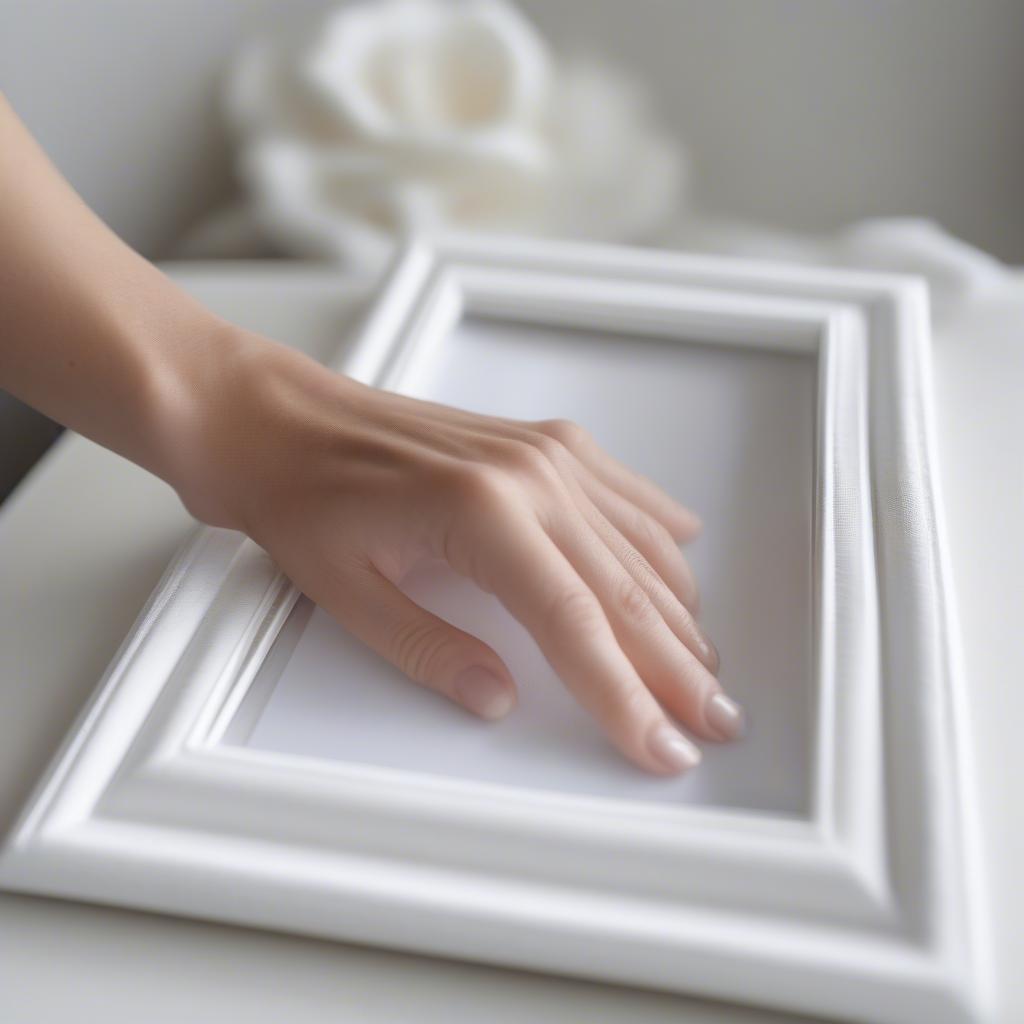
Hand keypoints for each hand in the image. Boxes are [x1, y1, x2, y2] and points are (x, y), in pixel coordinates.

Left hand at [172, 332, 743, 775]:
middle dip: (677, 668)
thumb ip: (431, 650)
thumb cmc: (301, 494)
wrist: (279, 420)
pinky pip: (624, 493)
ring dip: (678, 612)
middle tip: (717, 720)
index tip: (662, 745)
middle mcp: (530, 476)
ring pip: (637, 547)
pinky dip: (659, 535)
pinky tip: (685, 559)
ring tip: (707, 666)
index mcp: (481, 512)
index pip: (576, 624)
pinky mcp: (543, 443)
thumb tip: (501, 697)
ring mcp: (544, 453)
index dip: (626, 696)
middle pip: (626, 590)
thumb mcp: (348, 592)